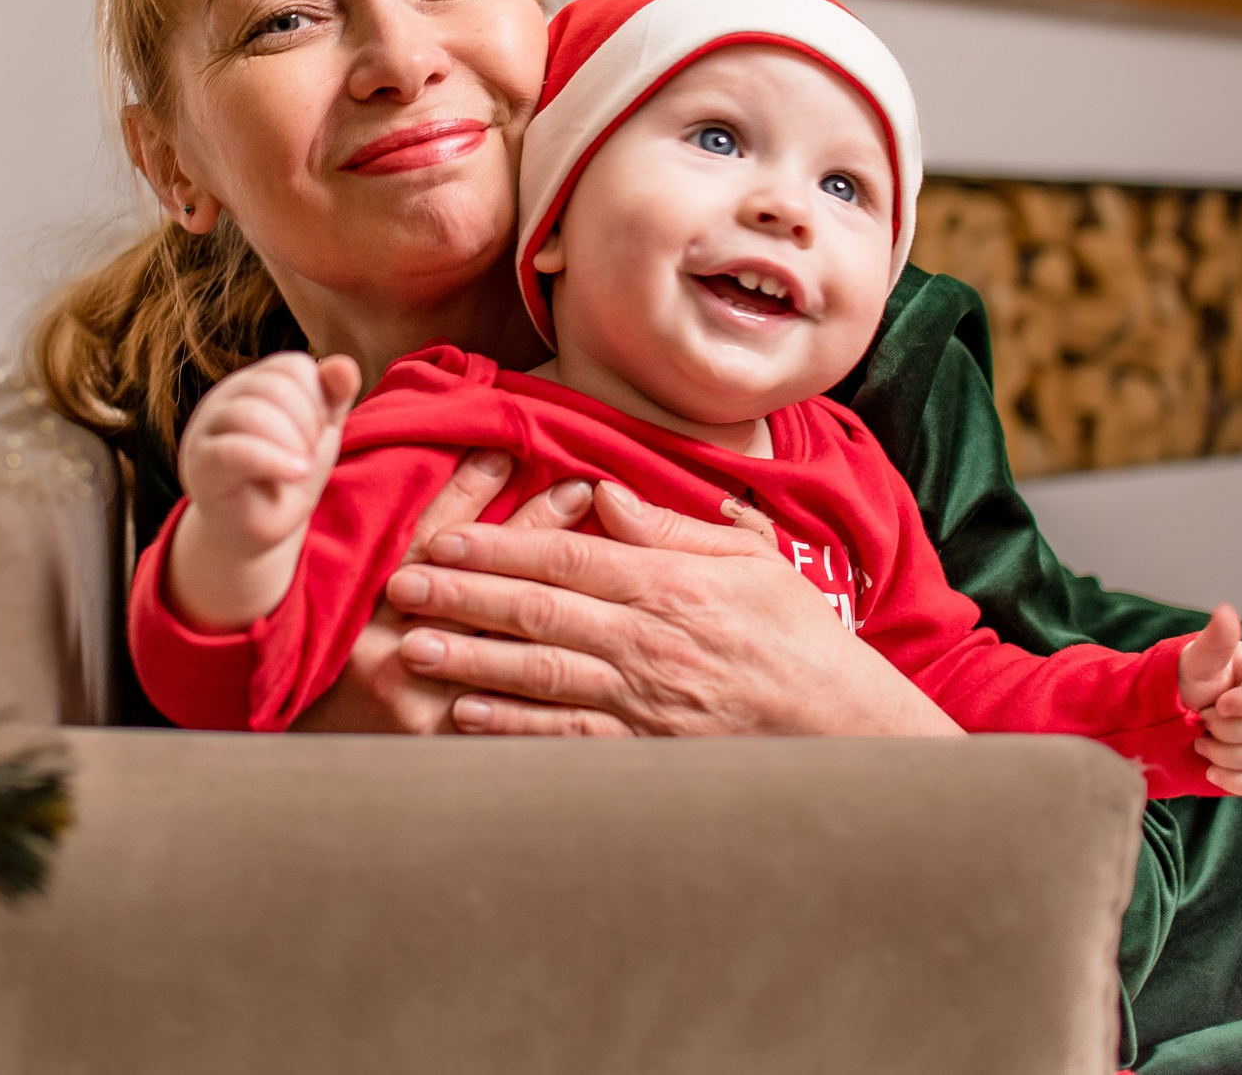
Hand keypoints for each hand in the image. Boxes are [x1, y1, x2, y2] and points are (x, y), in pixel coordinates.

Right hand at [167, 352, 359, 628]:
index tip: (318, 436)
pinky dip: (272, 460)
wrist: (256, 531)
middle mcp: (225, 397)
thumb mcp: (319, 434)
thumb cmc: (286, 477)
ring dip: (291, 443)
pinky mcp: (200, 465)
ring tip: (301, 469)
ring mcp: (207, 429)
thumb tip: (345, 364)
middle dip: (307, 424)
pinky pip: (232, 451)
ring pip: (250, 413)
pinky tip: (296, 472)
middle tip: (308, 458)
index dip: (318, 398)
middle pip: (274, 386)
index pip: (293, 366)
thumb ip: (333, 397)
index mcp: (255, 383)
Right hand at [289, 452, 594, 732]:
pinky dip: (557, 674)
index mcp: (360, 617)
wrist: (318, 757)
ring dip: (553, 591)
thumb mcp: (349, 601)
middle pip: (473, 588)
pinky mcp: (456, 747)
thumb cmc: (334, 668)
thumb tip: (452, 470)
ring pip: (505, 645)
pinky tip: (595, 645)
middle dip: (529, 534)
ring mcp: (427, 709)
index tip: (505, 453)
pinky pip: (519, 709)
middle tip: (576, 489)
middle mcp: (391, 659)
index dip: (464, 496)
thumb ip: (396, 546)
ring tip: (599, 549)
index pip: (422, 545)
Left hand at [387, 482, 962, 738]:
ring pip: (540, 671)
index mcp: (668, 584)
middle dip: (462, 594)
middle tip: (400, 582)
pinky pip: (565, 734)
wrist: (842, 725)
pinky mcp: (642, 748)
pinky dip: (511, 723)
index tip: (443, 537)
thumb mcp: (748, 559)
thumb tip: (602, 493)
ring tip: (413, 645)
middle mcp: (647, 639)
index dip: (498, 544)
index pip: (566, 556)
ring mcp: (643, 698)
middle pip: (538, 609)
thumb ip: (670, 527)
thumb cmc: (794, 635)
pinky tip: (464, 712)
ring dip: (470, 657)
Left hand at [1177, 605, 1241, 795]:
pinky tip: (1212, 771)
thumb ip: (1214, 642)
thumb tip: (1226, 610)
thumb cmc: (1182, 682)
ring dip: (1227, 755)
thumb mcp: (1194, 662)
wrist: (1166, 717)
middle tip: (1199, 721)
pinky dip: (1237, 781)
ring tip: (1199, 742)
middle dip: (1226, 730)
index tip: (1216, 705)